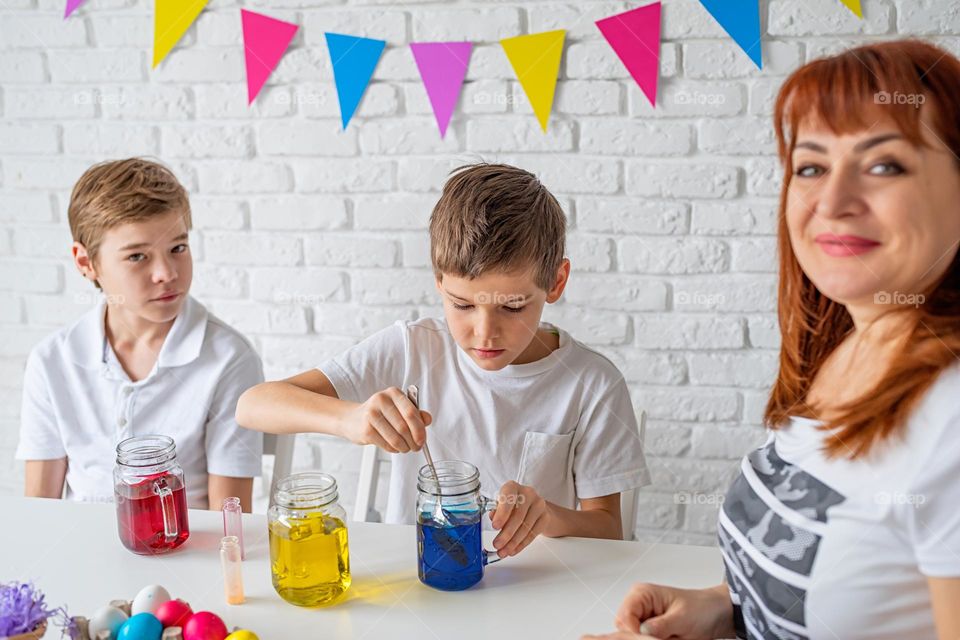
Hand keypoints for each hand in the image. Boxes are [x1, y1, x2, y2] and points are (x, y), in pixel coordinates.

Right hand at [342, 387, 431, 453]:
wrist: (352, 419)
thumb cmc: (379, 414)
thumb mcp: (398, 408)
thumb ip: (415, 413)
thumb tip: (428, 420)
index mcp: (393, 393)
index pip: (411, 412)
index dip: (419, 428)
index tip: (423, 439)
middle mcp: (381, 400)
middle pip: (404, 427)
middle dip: (413, 441)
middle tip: (417, 447)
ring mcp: (371, 414)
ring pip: (396, 438)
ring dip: (404, 447)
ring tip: (406, 448)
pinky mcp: (365, 429)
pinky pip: (386, 444)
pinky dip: (394, 449)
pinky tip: (394, 447)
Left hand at [490, 481, 548, 557]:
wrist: (534, 506)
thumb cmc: (513, 505)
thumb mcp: (501, 505)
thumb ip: (496, 510)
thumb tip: (493, 517)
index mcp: (512, 487)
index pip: (508, 497)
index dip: (502, 513)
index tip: (495, 526)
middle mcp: (528, 493)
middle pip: (517, 516)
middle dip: (506, 534)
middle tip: (497, 544)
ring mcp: (539, 505)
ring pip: (525, 527)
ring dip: (513, 542)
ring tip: (503, 551)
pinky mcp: (545, 517)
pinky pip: (533, 534)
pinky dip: (521, 544)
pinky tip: (513, 550)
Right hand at [590, 583, 733, 639]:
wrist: (717, 614)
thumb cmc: (702, 608)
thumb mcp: (682, 618)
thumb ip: (660, 625)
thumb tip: (643, 631)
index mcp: (642, 594)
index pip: (625, 616)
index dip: (634, 631)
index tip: (650, 639)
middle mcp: (639, 605)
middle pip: (624, 629)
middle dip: (641, 638)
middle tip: (664, 638)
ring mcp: (644, 619)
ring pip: (633, 638)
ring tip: (672, 637)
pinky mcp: (650, 631)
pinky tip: (671, 638)